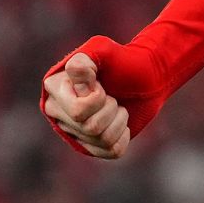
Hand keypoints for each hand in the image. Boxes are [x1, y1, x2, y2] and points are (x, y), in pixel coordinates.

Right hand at [41, 35, 165, 157]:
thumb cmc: (124, 60)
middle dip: (111, 109)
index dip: (98, 99)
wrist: (148, 75)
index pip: (78, 112)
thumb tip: (73, 68)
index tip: (103, 84)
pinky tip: (121, 122)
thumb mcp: (106, 51)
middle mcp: (59, 112)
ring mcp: (74, 130)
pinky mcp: (93, 145)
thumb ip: (88, 59)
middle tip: (113, 95)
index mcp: (55, 89)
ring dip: (119, 120)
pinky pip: (111, 151)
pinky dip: (123, 135)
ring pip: (102, 140)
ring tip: (118, 105)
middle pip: (90, 128)